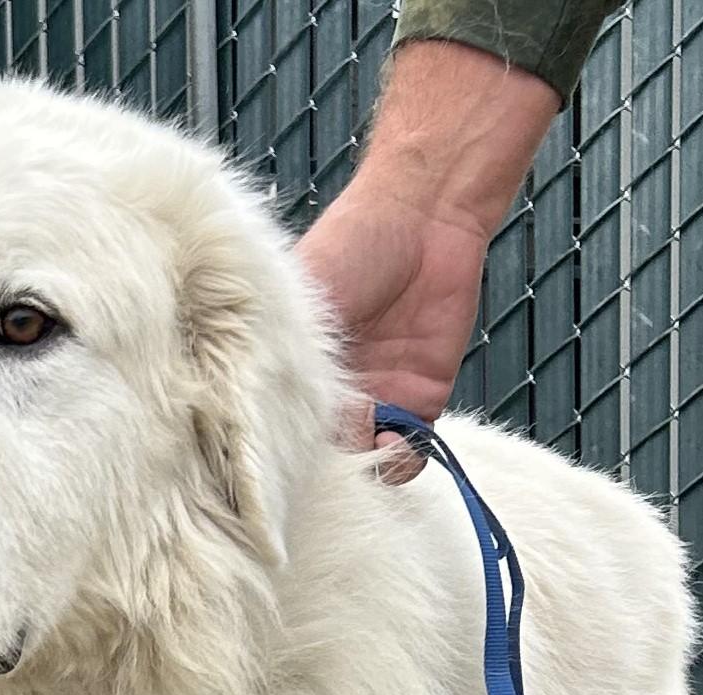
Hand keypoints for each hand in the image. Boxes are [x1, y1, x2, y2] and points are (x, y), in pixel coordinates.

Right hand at [295, 42, 560, 477]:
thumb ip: (292, 364)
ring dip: (365, 469)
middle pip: (322, 460)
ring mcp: (375, 404)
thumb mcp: (300, 304)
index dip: (280, 454)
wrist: (423, 217)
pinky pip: (409, 454)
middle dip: (325, 470)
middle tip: (329, 453)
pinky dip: (402, 460)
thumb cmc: (349, 246)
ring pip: (364, 467)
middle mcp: (331, 396)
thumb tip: (288, 428)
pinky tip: (394, 440)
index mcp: (292, 374)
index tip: (282, 460)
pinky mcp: (419, 404)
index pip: (278, 433)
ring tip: (366, 442)